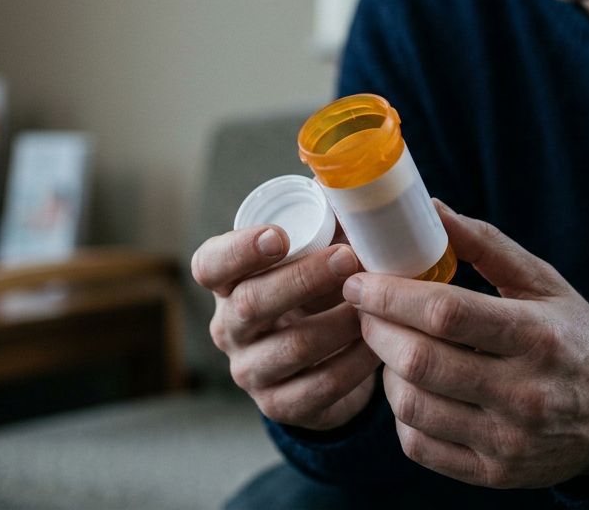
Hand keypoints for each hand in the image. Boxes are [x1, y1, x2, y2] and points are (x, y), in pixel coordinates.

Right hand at [192, 226, 380, 429]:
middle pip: (252, 304)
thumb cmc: (315, 291)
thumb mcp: (311, 255)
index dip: (239, 250)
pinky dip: (354, 363)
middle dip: (303, 279)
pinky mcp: (280, 405)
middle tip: (348, 259)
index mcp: (226, 283)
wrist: (322, 361)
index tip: (279, 235)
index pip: (210, 264)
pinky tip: (378, 344)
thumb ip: (323, 219)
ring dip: (339, 322)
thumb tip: (352, 181)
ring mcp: (250, 370)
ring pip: (291, 348)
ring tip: (375, 304)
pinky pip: (319, 386)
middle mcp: (228, 327)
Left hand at [344, 201, 588, 487]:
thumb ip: (485, 244)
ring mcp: (508, 440)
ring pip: (413, 406)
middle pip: (421, 361)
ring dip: (385, 371)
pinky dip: (400, 414)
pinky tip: (411, 387)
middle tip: (365, 311)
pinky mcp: (493, 473)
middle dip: (377, 330)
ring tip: (391, 347)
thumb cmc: (572, 336)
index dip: (391, 295)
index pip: (447, 314)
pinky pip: (420, 444)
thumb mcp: (543, 282)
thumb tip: (430, 209)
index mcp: (538, 337)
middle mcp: (525, 394)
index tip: (360, 281)